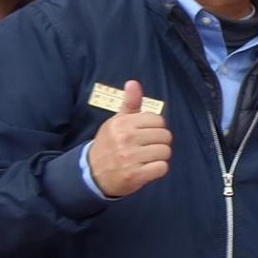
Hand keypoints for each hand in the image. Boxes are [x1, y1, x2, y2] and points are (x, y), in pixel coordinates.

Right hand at [87, 79, 170, 197]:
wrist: (92, 174)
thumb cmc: (110, 144)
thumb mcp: (117, 122)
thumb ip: (130, 103)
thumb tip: (133, 82)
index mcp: (122, 123)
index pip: (158, 120)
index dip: (155, 128)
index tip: (144, 134)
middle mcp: (125, 139)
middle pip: (165, 136)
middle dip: (159, 143)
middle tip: (145, 148)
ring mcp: (129, 158)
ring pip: (165, 152)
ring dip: (159, 157)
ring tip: (144, 159)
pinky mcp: (135, 175)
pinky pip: (162, 168)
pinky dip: (158, 170)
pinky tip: (146, 169)